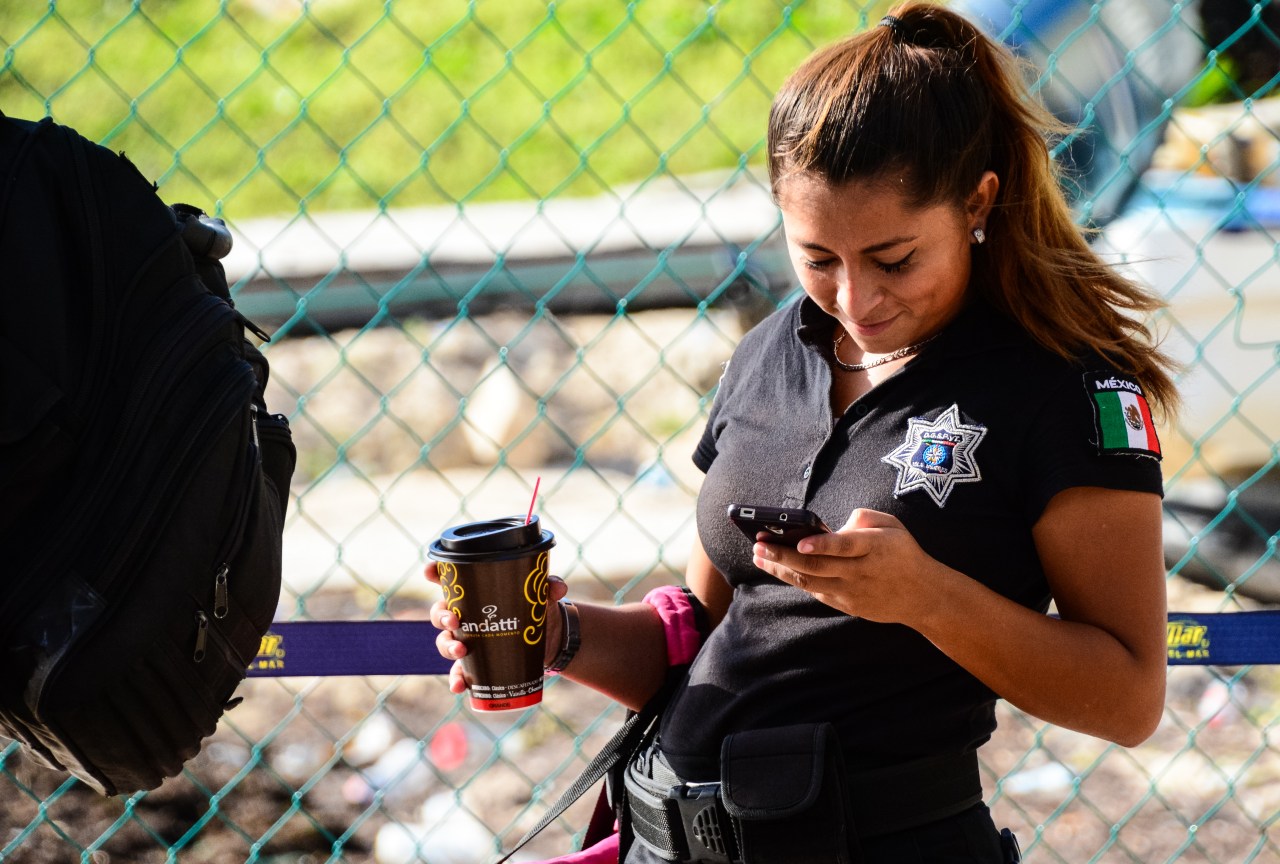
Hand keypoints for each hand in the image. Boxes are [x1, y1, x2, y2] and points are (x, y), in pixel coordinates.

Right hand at [424, 562, 568, 693]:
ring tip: (461, 650)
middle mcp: (466, 615)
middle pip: (440, 613)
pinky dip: (457, 679)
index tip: (430, 571)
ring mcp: (469, 640)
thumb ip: (549, 587)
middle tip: (454, 621)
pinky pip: (459, 672)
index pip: (448, 579)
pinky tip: (459, 686)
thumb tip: (557, 586)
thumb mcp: (543, 596)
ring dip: (447, 647)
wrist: (550, 639)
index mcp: (476, 592)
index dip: (434, 573)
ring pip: (445, 642)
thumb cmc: (538, 608)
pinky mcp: (477, 663)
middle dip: (441, 616)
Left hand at [750, 508, 949, 626]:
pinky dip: (794, 580)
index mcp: (873, 548)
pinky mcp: (846, 604)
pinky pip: (815, 591)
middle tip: (759, 544)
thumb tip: (833, 526)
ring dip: (780, 569)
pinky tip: (777, 568)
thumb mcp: (892, 525)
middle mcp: (859, 572)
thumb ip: (863, 518)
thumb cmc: (903, 553)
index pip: (844, 546)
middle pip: (817, 566)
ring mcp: (851, 591)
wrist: (922, 595)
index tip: (801, 542)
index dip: (822, 545)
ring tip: (758, 556)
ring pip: (810, 581)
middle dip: (784, 555)